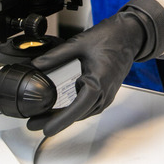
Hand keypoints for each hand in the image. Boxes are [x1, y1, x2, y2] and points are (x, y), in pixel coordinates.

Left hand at [25, 0, 163, 136]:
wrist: (129, 34)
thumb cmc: (110, 37)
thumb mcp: (78, 44)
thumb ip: (55, 56)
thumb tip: (35, 65)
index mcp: (98, 82)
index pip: (77, 109)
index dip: (60, 120)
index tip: (46, 129)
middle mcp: (104, 92)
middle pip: (78, 114)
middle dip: (56, 120)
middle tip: (34, 122)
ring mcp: (107, 94)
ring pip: (84, 112)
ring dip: (65, 116)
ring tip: (44, 116)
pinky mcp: (107, 92)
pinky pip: (90, 106)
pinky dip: (75, 109)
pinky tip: (63, 107)